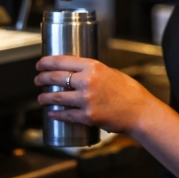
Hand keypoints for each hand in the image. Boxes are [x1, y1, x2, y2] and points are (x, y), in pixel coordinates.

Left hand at [34, 55, 156, 133]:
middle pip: (56, 77)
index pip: (63, 61)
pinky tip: (52, 113)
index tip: (40, 64)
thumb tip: (78, 73)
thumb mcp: (111, 73)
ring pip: (57, 97)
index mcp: (94, 66)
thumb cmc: (129, 92)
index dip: (47, 62)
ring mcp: (86, 99)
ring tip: (41, 98)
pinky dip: (57, 114)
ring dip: (45, 98)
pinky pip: (67, 114)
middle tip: (38, 80)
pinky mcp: (88, 116)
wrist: (140, 111)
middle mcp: (88, 81)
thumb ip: (94, 72)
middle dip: (42, 79)